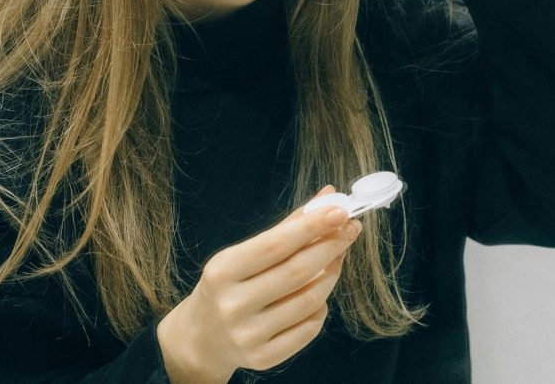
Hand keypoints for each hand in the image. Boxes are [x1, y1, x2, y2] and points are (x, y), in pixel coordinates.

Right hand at [157, 186, 362, 382]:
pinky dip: (321, 305)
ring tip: (336, 258)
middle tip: (351, 228)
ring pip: (310, 300)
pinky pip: (310, 327)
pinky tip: (317, 293)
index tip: (340, 211)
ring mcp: (248, 336)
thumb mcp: (245, 253)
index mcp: (223, 271)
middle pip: (298, 272)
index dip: (312, 227)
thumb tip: (329, 196)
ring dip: (331, 274)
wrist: (203, 337)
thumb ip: (288, 227)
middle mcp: (232, 306)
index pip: (275, 245)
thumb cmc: (229, 284)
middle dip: (331, 246)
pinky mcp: (264, 358)